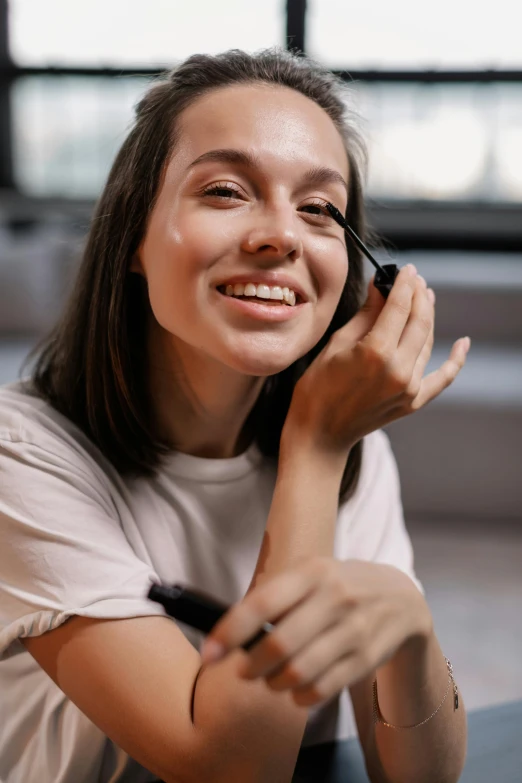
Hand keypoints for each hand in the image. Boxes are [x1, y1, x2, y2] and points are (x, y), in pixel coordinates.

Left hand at [200, 557, 431, 707]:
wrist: (400, 599)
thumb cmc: (338, 586)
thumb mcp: (310, 575)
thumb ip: (274, 597)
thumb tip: (226, 633)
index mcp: (313, 571)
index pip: (262, 604)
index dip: (231, 632)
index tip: (209, 653)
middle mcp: (335, 598)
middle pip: (279, 645)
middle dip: (251, 666)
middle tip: (243, 671)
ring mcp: (354, 630)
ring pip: (298, 673)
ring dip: (273, 684)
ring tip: (269, 679)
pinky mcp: (366, 659)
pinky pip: (321, 690)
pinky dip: (300, 696)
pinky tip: (296, 688)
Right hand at [285, 265, 469, 456]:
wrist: (321, 432)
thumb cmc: (318, 388)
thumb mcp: (336, 344)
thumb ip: (365, 315)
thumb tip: (380, 286)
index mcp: (375, 352)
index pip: (399, 307)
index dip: (404, 284)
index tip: (406, 269)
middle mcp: (398, 370)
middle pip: (419, 321)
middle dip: (419, 296)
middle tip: (415, 279)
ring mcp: (409, 388)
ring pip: (427, 342)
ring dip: (428, 317)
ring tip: (425, 298)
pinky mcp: (413, 402)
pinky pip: (442, 378)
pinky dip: (455, 361)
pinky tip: (464, 343)